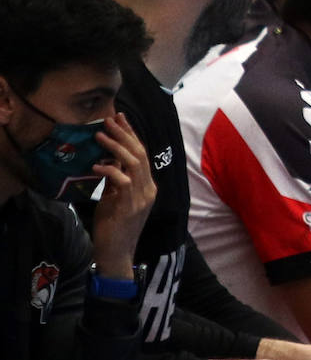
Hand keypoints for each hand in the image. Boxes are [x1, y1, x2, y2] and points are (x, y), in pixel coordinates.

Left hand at [89, 112, 155, 277]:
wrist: (116, 254)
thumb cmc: (113, 228)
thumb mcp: (114, 198)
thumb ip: (116, 180)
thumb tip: (108, 159)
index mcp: (148, 186)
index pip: (142, 154)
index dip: (132, 135)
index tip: (121, 119)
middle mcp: (149, 188)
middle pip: (140, 153)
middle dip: (125, 134)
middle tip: (110, 119)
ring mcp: (142, 197)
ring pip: (134, 163)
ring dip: (116, 147)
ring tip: (100, 135)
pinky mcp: (131, 206)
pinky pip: (123, 181)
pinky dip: (110, 170)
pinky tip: (97, 165)